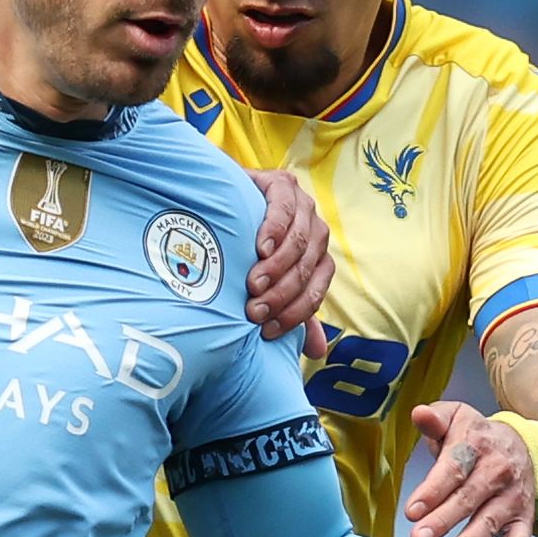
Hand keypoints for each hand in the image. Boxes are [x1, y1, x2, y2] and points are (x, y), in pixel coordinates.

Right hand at [244, 166, 336, 347]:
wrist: (220, 207)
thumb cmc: (242, 253)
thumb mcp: (266, 285)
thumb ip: (292, 312)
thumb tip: (316, 351)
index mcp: (317, 258)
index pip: (316, 291)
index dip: (295, 314)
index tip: (267, 331)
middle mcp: (316, 232)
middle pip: (307, 269)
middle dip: (281, 294)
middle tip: (255, 311)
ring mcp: (302, 206)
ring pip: (299, 243)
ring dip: (276, 267)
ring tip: (254, 283)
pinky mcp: (282, 186)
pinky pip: (285, 209)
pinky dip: (275, 229)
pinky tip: (259, 246)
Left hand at [403, 401, 537, 536]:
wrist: (522, 446)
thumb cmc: (475, 436)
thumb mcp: (456, 417)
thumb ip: (435, 419)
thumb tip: (419, 413)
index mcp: (477, 443)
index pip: (453, 469)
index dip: (432, 490)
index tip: (412, 511)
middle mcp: (497, 470)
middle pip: (467, 498)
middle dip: (442, 521)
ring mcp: (512, 495)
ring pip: (489, 521)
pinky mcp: (524, 515)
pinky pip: (520, 536)